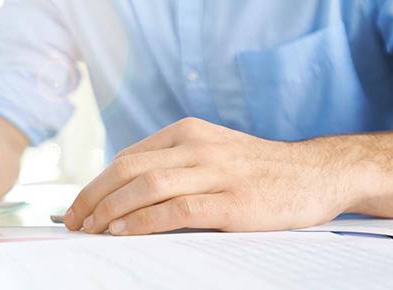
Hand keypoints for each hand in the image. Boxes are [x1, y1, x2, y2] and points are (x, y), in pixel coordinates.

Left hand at [63, 117, 360, 234]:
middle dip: (93, 197)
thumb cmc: (260, 170)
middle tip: (74, 222)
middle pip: (128, 169)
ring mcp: (217, 173)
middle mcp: (198, 147)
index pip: (127, 157)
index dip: (96, 183)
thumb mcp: (213, 153)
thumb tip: (124, 192)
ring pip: (146, 186)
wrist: (318, 174)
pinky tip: (123, 232)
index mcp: (188, 132)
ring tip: (91, 230)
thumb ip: (174, 165)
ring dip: (110, 209)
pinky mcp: (234, 202)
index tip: (78, 206)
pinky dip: (143, 221)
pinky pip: (176, 210)